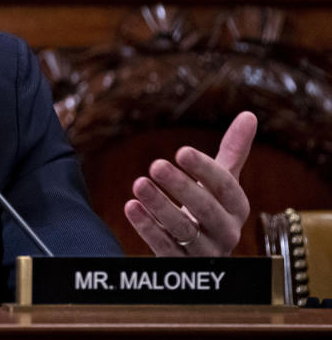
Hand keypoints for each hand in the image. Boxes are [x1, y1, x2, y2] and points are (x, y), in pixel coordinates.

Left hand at [123, 111, 256, 255]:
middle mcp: (226, 231)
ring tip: (138, 183)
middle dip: (181, 186)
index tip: (181, 151)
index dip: (204, 169)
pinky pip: (165, 248)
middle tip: (156, 165)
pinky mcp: (182, 265)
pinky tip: (130, 206)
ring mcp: (205, 252)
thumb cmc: (211, 207)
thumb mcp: (222, 182)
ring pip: (184, 230)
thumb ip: (233, 151)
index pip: (225, 187)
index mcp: (237, 207)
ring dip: (159, 206)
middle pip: (206, 210)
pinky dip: (147, 227)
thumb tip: (249, 114)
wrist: (203, 252)